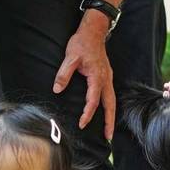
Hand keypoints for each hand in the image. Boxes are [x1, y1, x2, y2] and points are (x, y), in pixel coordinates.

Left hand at [52, 11, 115, 136]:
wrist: (94, 31)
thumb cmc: (82, 44)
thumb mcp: (70, 57)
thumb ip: (64, 74)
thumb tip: (57, 89)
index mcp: (97, 77)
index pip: (93, 100)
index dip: (88, 113)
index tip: (81, 123)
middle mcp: (105, 79)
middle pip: (110, 104)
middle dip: (110, 121)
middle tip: (108, 137)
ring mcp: (108, 77)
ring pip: (112, 100)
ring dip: (111, 115)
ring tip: (109, 129)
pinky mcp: (107, 76)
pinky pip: (110, 94)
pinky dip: (110, 106)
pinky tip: (106, 112)